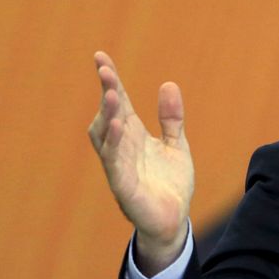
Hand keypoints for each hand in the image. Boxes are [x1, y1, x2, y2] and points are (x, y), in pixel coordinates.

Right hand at [88, 51, 193, 275]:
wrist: (174, 220)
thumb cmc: (169, 183)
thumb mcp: (176, 145)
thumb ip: (172, 118)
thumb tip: (168, 83)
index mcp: (134, 136)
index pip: (119, 103)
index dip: (111, 81)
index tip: (101, 57)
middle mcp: (123, 148)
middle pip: (109, 115)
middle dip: (107, 92)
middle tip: (105, 70)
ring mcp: (120, 167)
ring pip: (106, 137)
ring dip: (108, 114)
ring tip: (112, 93)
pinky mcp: (124, 186)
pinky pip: (114, 163)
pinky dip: (115, 144)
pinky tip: (119, 126)